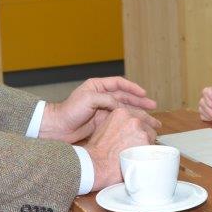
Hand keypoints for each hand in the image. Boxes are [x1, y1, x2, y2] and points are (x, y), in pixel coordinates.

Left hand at [40, 76, 156, 143]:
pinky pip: (119, 121)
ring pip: (124, 111)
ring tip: (150, 119)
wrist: (58, 128)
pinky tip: (136, 127)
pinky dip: (128, 123)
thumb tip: (121, 106)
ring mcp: (102, 110)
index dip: (132, 88)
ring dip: (137, 114)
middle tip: (153, 107)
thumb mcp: (88, 99)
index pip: (119, 84)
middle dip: (140, 102)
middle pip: (125, 97)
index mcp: (97, 86)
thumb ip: (107, 100)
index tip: (144, 94)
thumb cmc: (69, 110)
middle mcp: (101, 97)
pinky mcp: (101, 123)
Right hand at [83, 108, 158, 190]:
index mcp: (121, 112)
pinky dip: (147, 155)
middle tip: (137, 148)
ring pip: (151, 137)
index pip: (138, 117)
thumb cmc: (97, 150)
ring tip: (135, 156)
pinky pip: (152, 149)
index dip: (141, 127)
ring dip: (145, 145)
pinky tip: (138, 160)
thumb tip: (126, 129)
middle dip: (143, 136)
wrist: (96, 164)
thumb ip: (118, 124)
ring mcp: (140, 130)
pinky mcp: (145, 143)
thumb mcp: (104, 128)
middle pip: (146, 126)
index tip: (144, 131)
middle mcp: (132, 118)